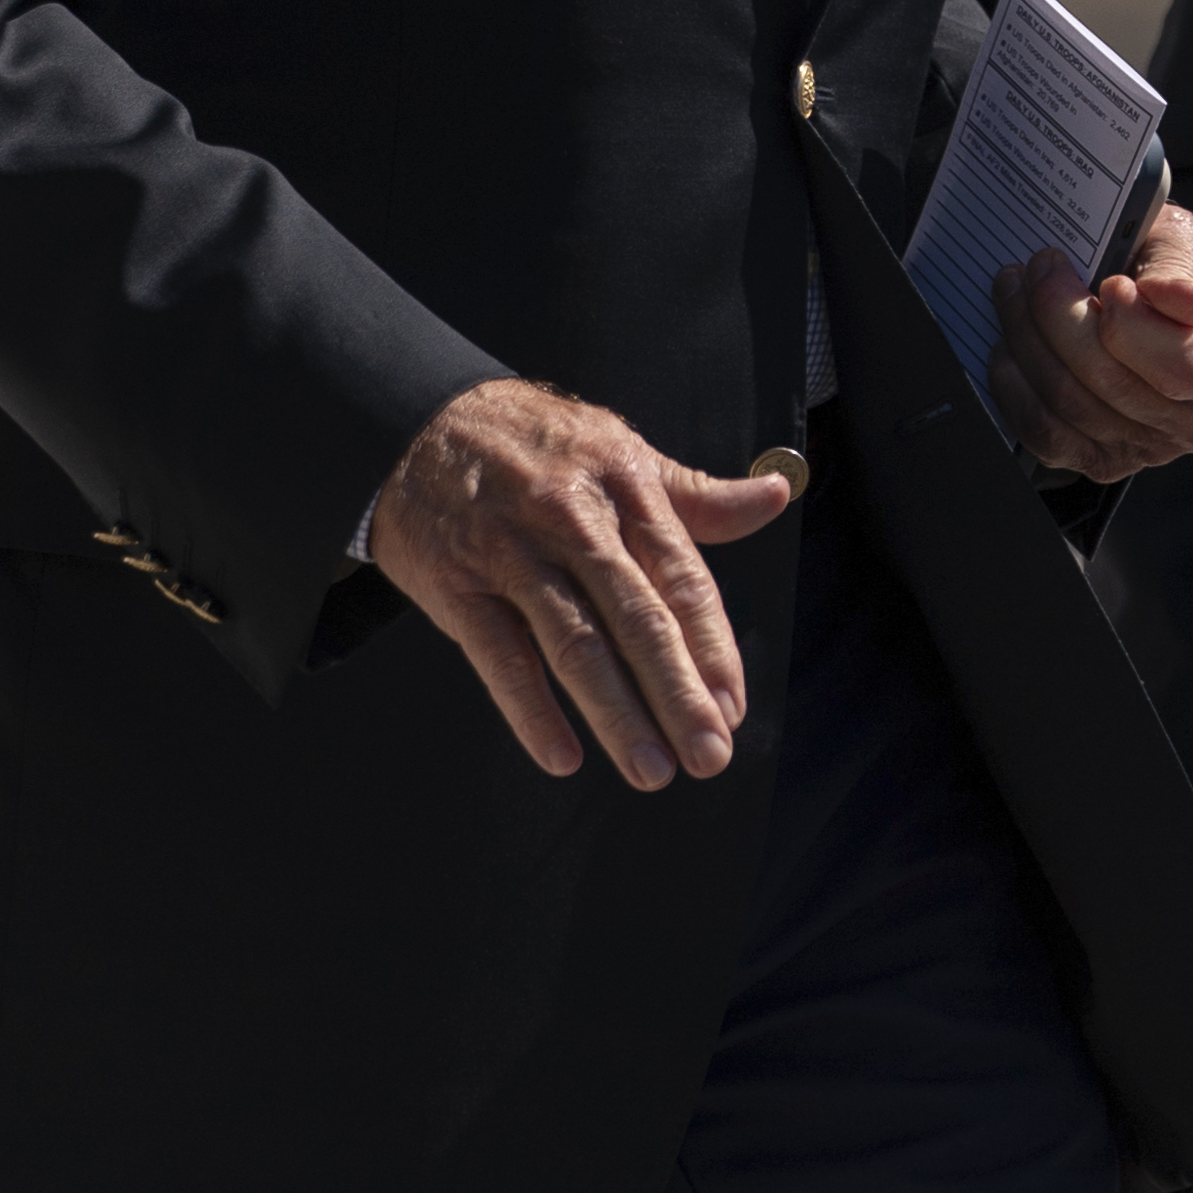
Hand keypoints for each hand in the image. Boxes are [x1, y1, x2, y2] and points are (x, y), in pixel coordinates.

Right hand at [367, 379, 795, 790]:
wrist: (417, 422)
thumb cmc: (536, 443)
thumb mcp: (619, 450)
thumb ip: (696, 494)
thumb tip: (776, 496)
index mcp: (624, 486)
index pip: (681, 576)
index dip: (712, 645)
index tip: (733, 705)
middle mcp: (572, 518)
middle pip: (636, 615)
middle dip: (677, 693)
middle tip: (710, 755)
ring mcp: (511, 553)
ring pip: (573, 642)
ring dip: (616, 713)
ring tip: (652, 771)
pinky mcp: (456, 585)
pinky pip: (499, 656)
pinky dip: (530, 710)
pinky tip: (563, 757)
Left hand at [990, 204, 1192, 482]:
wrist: (1153, 300)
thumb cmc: (1173, 269)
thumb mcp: (1188, 242)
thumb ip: (1178, 263)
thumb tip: (1167, 297)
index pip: (1183, 367)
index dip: (1134, 329)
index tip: (1108, 282)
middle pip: (1112, 382)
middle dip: (1059, 315)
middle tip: (1039, 267)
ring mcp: (1152, 450)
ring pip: (1070, 404)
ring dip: (1027, 339)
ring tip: (1015, 290)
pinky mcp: (1104, 462)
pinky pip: (1045, 434)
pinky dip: (1015, 387)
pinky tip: (1009, 345)